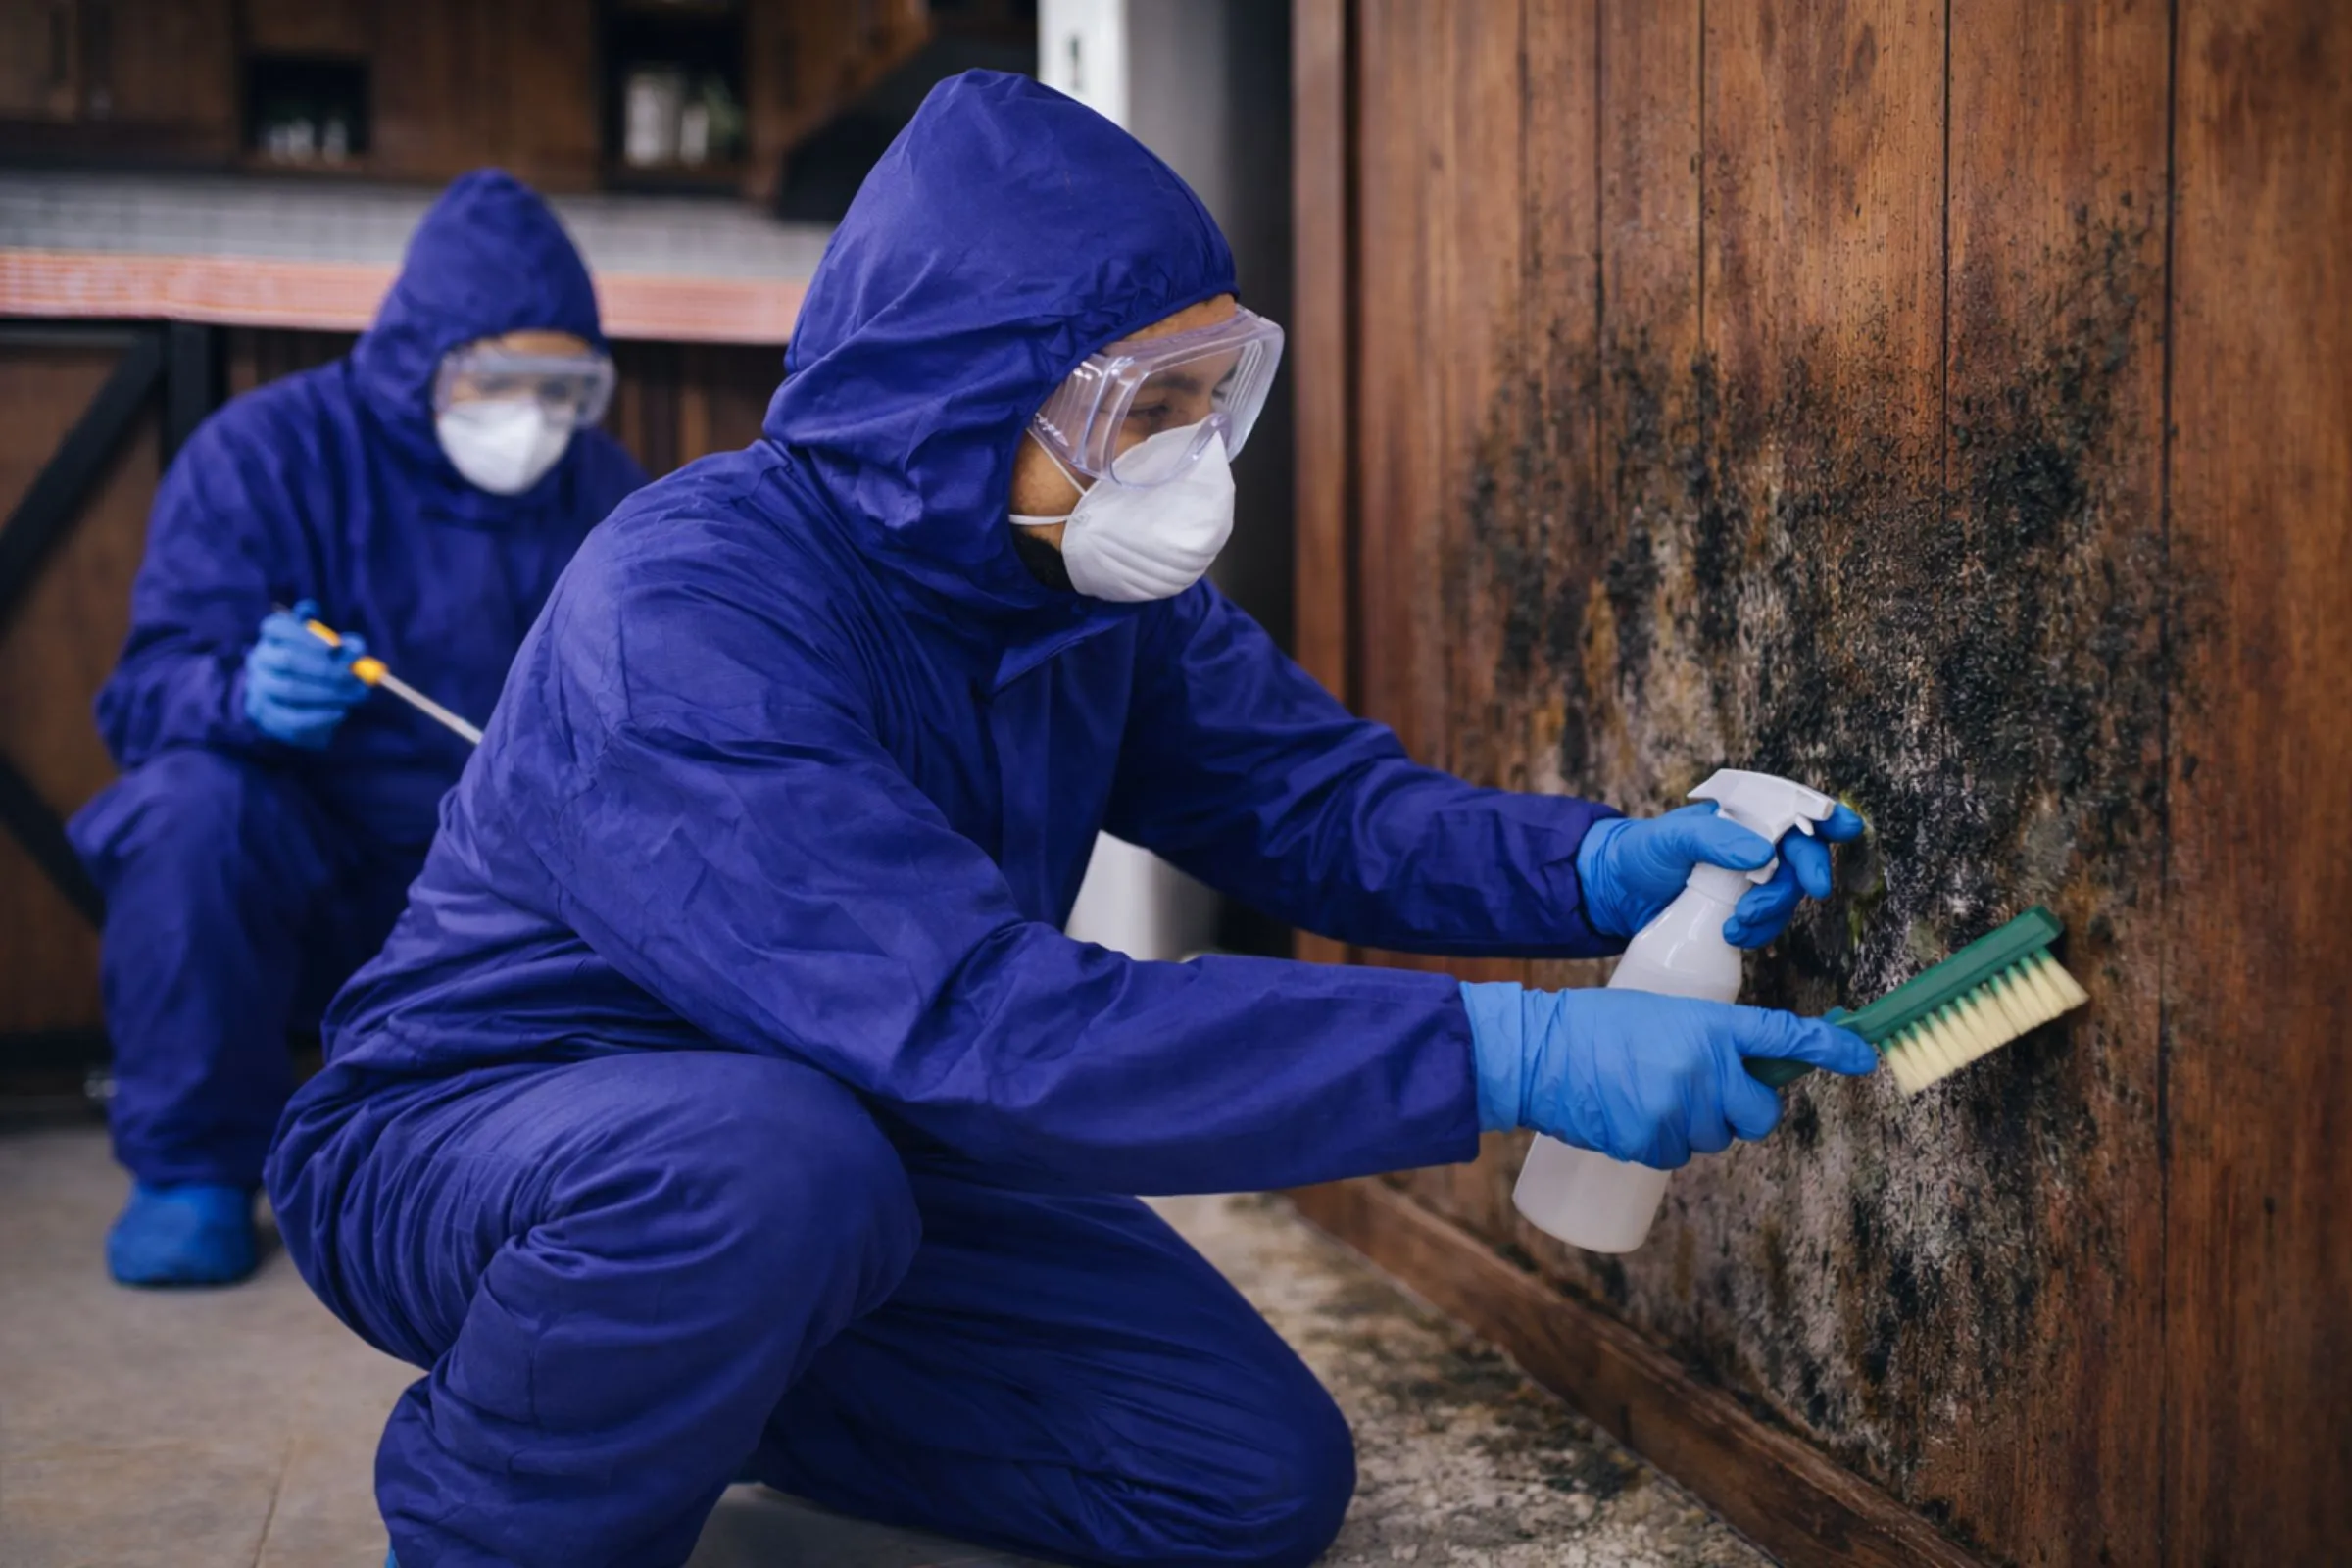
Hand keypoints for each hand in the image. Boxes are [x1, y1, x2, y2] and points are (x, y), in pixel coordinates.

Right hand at [241, 599, 370, 749]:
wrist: (304, 702)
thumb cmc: (323, 666)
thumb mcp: (335, 650)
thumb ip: (347, 646)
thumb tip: (356, 648)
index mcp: (273, 636)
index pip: (279, 628)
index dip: (307, 637)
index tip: (337, 647)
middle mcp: (260, 659)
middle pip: (287, 659)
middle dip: (326, 669)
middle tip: (355, 677)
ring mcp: (258, 688)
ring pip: (290, 689)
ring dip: (329, 693)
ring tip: (356, 696)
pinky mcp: (265, 716)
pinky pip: (291, 719)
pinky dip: (320, 717)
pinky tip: (341, 712)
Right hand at [1462, 982, 1877, 1168]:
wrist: (1536, 1053)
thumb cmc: (1593, 1024)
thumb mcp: (1661, 1014)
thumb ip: (1708, 1041)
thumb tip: (1742, 1073)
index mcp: (1709, 1025)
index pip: (1785, 1037)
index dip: (1831, 1049)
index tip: (1863, 1057)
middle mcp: (1704, 1069)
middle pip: (1760, 1113)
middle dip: (1743, 1108)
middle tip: (1706, 1090)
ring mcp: (1679, 1110)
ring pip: (1717, 1138)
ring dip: (1697, 1124)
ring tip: (1650, 1093)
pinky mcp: (1652, 1143)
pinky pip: (1679, 1155)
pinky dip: (1663, 1141)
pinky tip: (1631, 1113)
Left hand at [1576, 801, 1866, 947]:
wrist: (1616, 895)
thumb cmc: (1641, 853)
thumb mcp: (1670, 839)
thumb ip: (1713, 839)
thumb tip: (1763, 852)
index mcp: (1742, 816)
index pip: (1793, 809)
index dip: (1826, 816)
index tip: (1847, 828)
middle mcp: (1755, 845)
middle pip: (1801, 857)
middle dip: (1803, 876)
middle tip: (1803, 892)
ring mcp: (1751, 880)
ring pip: (1787, 895)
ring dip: (1771, 912)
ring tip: (1735, 922)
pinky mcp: (1742, 911)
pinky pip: (1768, 923)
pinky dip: (1757, 931)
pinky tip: (1730, 935)